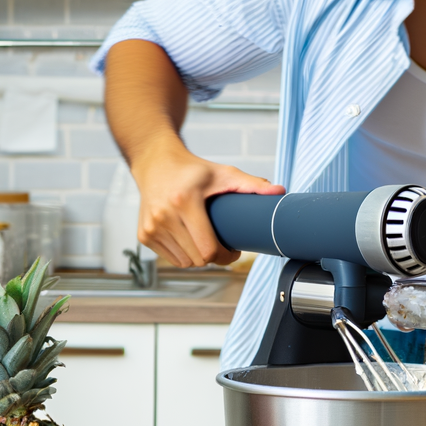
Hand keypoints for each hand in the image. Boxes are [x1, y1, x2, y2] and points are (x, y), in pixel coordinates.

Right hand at [131, 142, 283, 267]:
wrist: (156, 163)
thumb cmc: (194, 170)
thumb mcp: (224, 173)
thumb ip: (252, 185)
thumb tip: (281, 192)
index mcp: (184, 202)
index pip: (208, 250)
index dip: (226, 257)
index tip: (234, 250)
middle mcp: (164, 216)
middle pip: (198, 260)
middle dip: (215, 258)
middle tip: (224, 246)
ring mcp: (151, 227)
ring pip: (185, 263)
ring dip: (199, 259)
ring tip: (207, 242)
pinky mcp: (144, 235)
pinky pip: (171, 259)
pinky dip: (184, 255)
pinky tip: (191, 241)